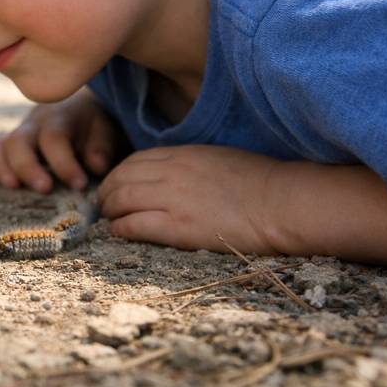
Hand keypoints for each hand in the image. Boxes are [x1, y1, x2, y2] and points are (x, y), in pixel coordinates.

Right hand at [0, 88, 127, 193]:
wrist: (77, 107)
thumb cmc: (92, 126)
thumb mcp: (104, 130)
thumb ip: (101, 147)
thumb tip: (95, 166)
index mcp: (58, 119)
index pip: (54, 138)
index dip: (64, 163)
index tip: (79, 185)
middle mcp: (32, 125)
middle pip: (18, 142)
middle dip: (28, 167)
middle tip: (44, 189)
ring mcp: (16, 135)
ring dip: (1, 168)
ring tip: (13, 187)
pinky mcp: (6, 146)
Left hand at [98, 145, 280, 254]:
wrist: (283, 202)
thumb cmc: (260, 182)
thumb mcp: (217, 158)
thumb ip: (189, 162)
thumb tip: (170, 173)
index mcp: (182, 154)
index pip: (135, 160)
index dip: (119, 173)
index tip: (115, 184)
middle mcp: (171, 173)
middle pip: (122, 178)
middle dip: (108, 191)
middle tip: (103, 203)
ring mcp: (173, 199)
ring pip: (122, 200)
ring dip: (110, 210)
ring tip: (108, 218)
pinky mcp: (179, 227)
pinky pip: (136, 225)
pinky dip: (121, 228)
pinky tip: (118, 231)